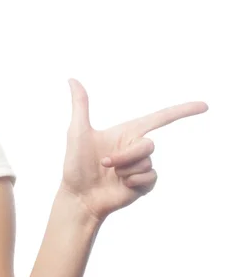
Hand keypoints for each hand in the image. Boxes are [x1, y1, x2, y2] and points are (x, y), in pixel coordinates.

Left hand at [59, 78, 208, 222]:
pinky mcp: (143, 184)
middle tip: (105, 163)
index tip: (203, 106)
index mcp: (126, 132)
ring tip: (111, 175)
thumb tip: (72, 79)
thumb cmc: (75, 164)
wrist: (79, 196)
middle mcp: (136, 147)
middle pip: (148, 145)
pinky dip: (134, 182)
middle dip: (126, 155)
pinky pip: (151, 178)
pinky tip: (121, 185)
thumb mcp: (78, 132)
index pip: (159, 118)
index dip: (182, 111)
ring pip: (147, 162)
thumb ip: (81, 105)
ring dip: (126, 170)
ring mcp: (141, 166)